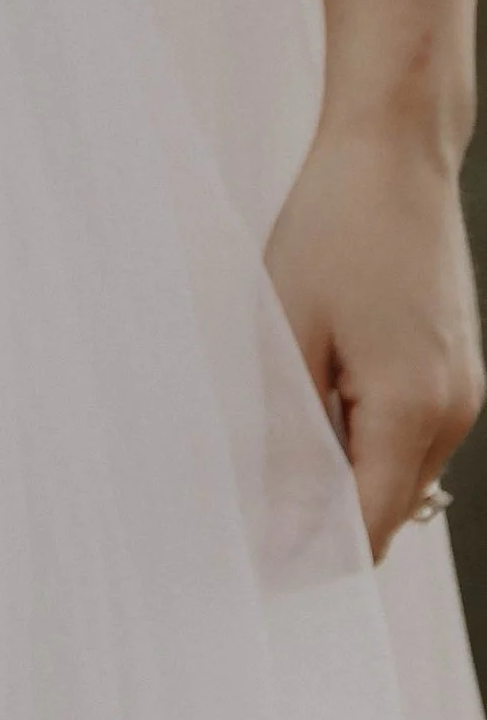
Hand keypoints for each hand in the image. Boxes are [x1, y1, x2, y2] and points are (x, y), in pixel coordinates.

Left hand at [264, 109, 483, 555]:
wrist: (394, 155)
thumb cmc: (334, 232)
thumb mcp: (289, 342)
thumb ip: (291, 443)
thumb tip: (287, 524)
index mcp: (411, 411)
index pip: (367, 527)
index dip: (314, 556)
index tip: (260, 564)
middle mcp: (453, 411)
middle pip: (389, 510)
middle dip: (328, 525)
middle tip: (255, 512)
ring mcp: (465, 389)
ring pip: (401, 476)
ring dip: (347, 480)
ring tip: (282, 447)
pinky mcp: (459, 368)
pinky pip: (412, 436)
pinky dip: (367, 442)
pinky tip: (321, 407)